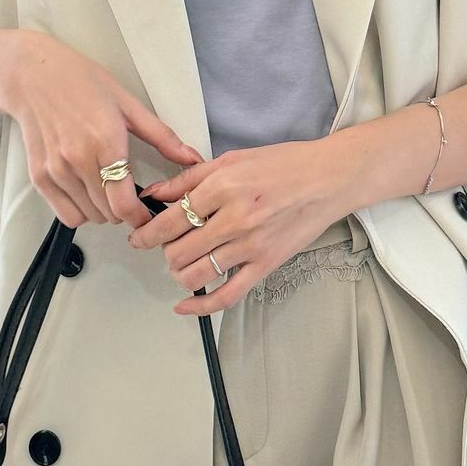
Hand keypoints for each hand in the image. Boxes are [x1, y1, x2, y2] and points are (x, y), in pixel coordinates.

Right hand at [5, 31, 203, 231]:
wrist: (33, 75)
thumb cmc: (82, 82)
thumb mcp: (128, 104)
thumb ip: (162, 137)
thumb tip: (192, 159)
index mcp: (105, 142)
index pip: (124, 204)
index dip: (141, 216)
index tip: (148, 214)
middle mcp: (77, 160)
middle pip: (109, 214)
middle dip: (126, 210)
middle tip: (131, 196)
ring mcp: (55, 170)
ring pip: (89, 217)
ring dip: (104, 211)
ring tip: (108, 189)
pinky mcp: (39, 176)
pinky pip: (66, 214)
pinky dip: (80, 211)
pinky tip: (86, 191)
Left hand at [130, 139, 351, 315]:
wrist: (328, 179)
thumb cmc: (283, 164)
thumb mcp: (232, 159)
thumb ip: (189, 177)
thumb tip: (155, 192)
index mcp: (223, 186)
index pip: (171, 218)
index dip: (148, 232)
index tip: (138, 237)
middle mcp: (235, 218)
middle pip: (179, 249)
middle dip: (163, 251)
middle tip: (164, 246)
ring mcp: (251, 245)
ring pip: (196, 274)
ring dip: (178, 273)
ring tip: (179, 263)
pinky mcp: (266, 264)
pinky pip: (228, 295)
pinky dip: (201, 306)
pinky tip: (183, 306)